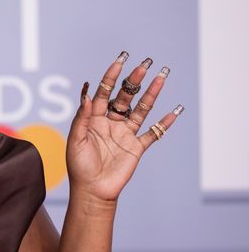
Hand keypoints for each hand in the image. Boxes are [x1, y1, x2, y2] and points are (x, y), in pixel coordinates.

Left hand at [66, 51, 183, 202]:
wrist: (92, 191)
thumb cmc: (79, 166)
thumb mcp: (76, 139)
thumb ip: (82, 116)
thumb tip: (88, 93)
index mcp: (94, 118)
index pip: (104, 92)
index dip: (111, 76)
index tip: (120, 61)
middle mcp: (111, 123)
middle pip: (125, 97)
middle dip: (134, 80)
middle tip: (144, 63)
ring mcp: (125, 134)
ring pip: (141, 110)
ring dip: (152, 94)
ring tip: (162, 77)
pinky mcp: (136, 148)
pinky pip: (153, 133)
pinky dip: (164, 123)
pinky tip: (175, 110)